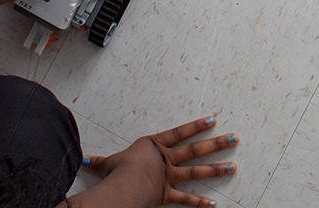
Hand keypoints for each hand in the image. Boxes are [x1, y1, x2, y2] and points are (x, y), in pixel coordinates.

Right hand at [88, 116, 238, 207]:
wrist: (123, 184)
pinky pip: (185, 200)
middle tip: (235, 137)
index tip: (212, 120)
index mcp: (154, 146)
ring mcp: (169, 177)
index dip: (196, 126)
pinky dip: (199, 203)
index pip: (179, 133)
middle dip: (217, 143)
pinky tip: (214, 204)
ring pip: (196, 172)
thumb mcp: (107, 163)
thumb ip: (100, 162)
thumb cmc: (117, 170)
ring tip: (234, 166)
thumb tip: (83, 160)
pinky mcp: (167, 194)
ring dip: (216, 169)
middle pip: (195, 149)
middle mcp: (165, 159)